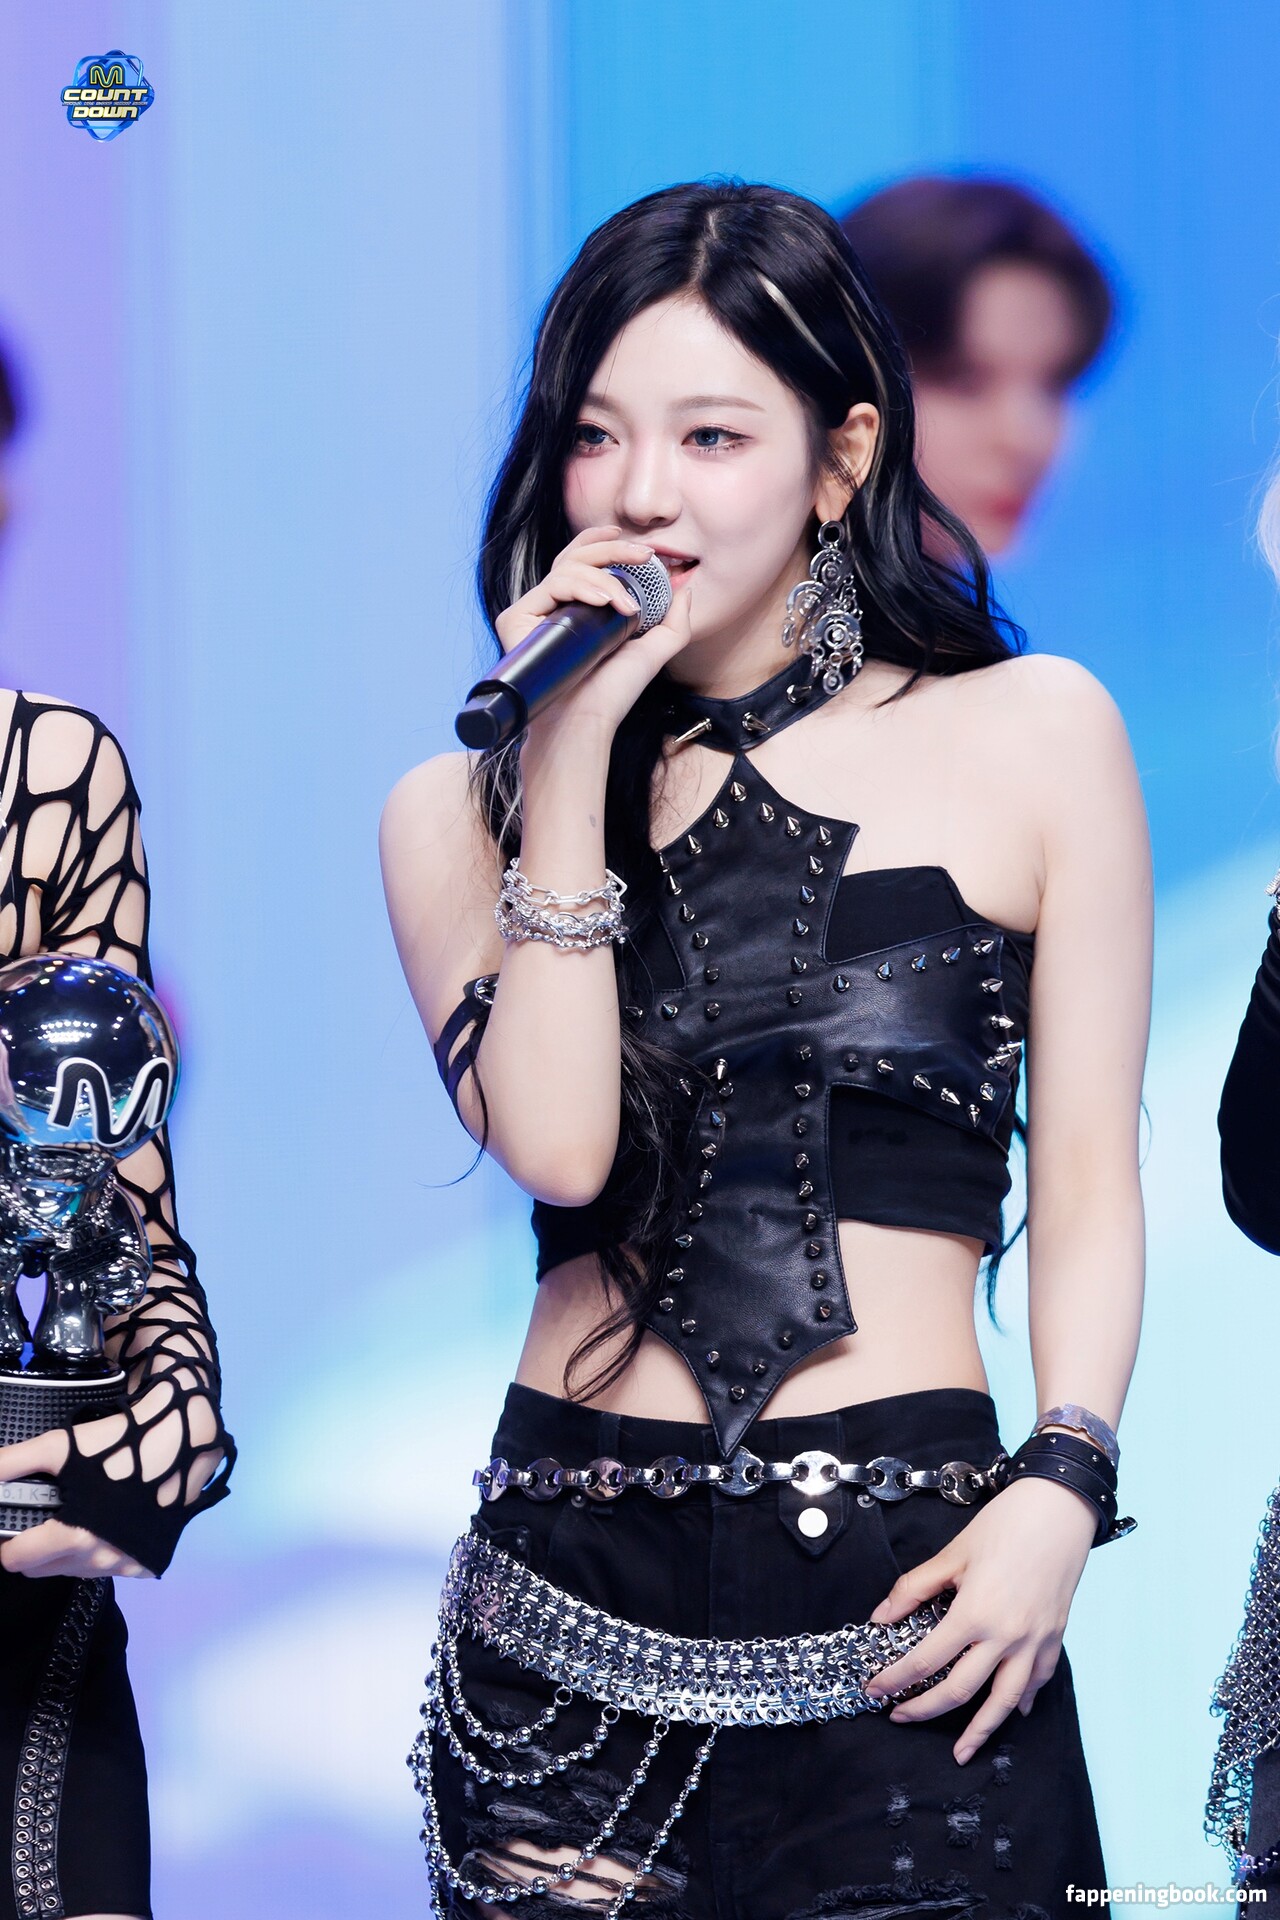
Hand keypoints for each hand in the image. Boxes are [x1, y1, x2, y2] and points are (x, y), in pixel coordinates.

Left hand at [0, 1429, 151, 1578]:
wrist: (180, 1440)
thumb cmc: (116, 1445)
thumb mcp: (59, 1446)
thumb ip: (13, 1462)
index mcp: (73, 1536)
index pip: (17, 1561)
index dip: (7, 1542)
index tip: (14, 1525)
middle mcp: (98, 1559)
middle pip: (42, 1569)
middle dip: (35, 1547)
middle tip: (47, 1514)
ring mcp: (124, 1565)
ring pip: (74, 1570)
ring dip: (67, 1551)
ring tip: (81, 1514)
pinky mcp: (146, 1565)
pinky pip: (107, 1568)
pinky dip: (100, 1552)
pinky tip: (109, 1525)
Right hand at [496, 526, 695, 742]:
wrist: (586, 721)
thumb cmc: (612, 694)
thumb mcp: (654, 651)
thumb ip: (674, 621)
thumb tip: (685, 587)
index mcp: (578, 609)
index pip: (584, 561)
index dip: (603, 543)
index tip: (633, 542)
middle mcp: (553, 606)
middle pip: (575, 556)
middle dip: (612, 548)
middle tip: (643, 555)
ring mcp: (534, 612)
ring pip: (567, 568)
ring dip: (604, 578)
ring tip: (626, 607)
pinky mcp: (516, 620)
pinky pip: (549, 585)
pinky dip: (579, 586)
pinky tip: (602, 601)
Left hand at [863, 1476, 1096, 1763]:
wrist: (1059, 1510)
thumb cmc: (1004, 1526)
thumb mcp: (952, 1554)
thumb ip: (914, 1588)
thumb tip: (880, 1617)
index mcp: (974, 1614)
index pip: (925, 1660)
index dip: (895, 1679)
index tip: (874, 1690)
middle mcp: (1006, 1637)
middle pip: (960, 1691)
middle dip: (925, 1710)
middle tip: (900, 1717)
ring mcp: (1034, 1642)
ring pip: (1005, 1702)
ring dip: (980, 1731)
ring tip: (961, 1752)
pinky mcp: (1055, 1639)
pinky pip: (1038, 1681)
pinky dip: (1023, 1701)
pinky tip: (1012, 1711)